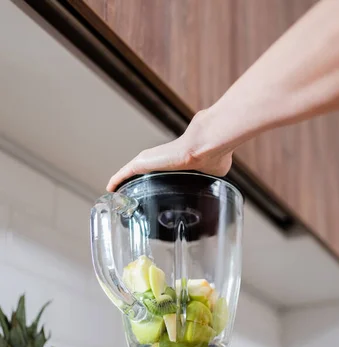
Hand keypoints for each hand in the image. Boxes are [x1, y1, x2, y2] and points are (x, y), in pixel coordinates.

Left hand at [106, 110, 232, 191]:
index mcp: (174, 164)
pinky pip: (123, 174)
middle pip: (142, 172)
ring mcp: (149, 161)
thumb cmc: (212, 155)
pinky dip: (116, 181)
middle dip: (136, 184)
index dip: (153, 181)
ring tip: (118, 195)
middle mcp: (159, 160)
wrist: (207, 145)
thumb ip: (207, 176)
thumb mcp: (210, 171)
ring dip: (124, 183)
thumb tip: (218, 186)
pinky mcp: (141, 163)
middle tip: (130, 197)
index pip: (159, 172)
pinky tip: (109, 190)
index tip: (149, 190)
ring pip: (130, 173)